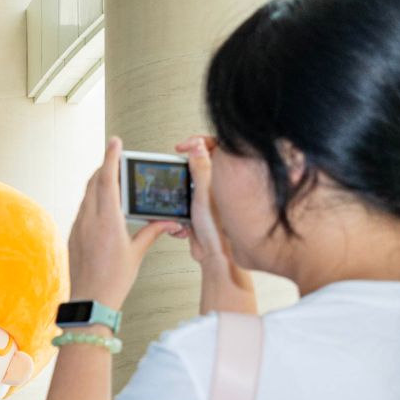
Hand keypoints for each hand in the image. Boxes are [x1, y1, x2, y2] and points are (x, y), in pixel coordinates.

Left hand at [68, 137, 172, 311]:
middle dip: (105, 167)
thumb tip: (170, 223)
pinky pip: (82, 209)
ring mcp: (78, 227)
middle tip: (116, 158)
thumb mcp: (136, 254)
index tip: (115, 141)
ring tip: (111, 179)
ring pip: (86, 195)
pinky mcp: (73, 236)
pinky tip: (101, 205)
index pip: (108, 180)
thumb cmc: (114, 280)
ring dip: (98, 183)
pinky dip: (92, 200)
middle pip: (95, 183)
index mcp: (108, 221)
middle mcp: (89, 220)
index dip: (111, 157)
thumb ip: (152, 232)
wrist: (90, 301)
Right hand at [171, 136, 256, 315]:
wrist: (216, 256)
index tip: (181, 148)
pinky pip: (183, 205)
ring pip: (187, 186)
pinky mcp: (199, 211)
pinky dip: (177, 213)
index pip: (213, 146)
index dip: (196, 142)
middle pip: (196, 165)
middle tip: (175, 178)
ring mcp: (209, 197)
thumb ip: (200, 166)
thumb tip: (198, 144)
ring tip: (178, 208)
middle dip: (181, 175)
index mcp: (224, 175)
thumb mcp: (204, 192)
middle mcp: (218, 184)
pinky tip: (181, 223)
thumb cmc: (218, 229)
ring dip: (177, 197)